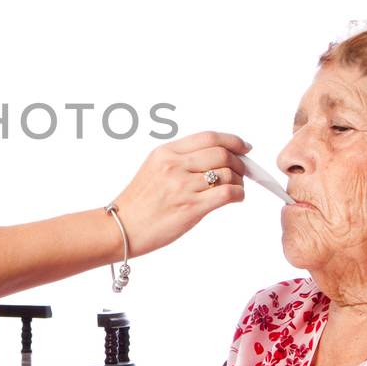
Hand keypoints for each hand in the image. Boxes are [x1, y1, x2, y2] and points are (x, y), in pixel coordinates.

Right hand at [110, 130, 249, 255]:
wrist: (123, 228)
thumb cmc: (138, 203)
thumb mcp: (153, 168)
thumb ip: (180, 159)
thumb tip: (215, 156)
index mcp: (165, 152)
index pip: (208, 137)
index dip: (232, 140)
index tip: (243, 146)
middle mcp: (174, 165)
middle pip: (222, 153)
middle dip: (239, 161)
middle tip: (243, 170)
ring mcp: (183, 186)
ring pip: (228, 173)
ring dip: (239, 180)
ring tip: (236, 187)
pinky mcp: (191, 207)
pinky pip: (227, 193)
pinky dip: (239, 193)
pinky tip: (236, 198)